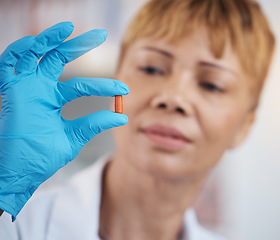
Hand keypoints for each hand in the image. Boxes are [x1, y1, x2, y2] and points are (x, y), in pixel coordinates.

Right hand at [0, 22, 127, 219]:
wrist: (21, 172)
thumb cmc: (43, 156)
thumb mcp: (74, 136)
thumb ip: (94, 124)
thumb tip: (122, 117)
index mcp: (54, 100)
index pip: (82, 86)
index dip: (104, 86)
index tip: (124, 89)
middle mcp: (40, 89)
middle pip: (59, 58)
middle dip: (78, 44)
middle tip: (101, 34)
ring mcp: (26, 88)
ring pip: (35, 54)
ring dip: (49, 38)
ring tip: (68, 28)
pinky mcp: (11, 90)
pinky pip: (9, 63)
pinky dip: (20, 50)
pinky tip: (36, 42)